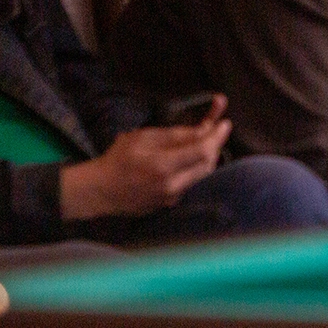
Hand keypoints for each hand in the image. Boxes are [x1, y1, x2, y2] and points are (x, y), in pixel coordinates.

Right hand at [60, 96, 232, 220]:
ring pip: (202, 175)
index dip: (217, 136)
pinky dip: (195, 168)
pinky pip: (191, 183)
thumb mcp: (143, 138)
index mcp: (163, 166)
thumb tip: (202, 131)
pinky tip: (188, 157)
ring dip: (207, 156)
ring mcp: (172, 198)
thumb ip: (174, 135)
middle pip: (208, 164)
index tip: (226, 123)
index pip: (203, 151)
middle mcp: (172, 186)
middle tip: (217, 129)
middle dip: (216, 145)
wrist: (101, 190)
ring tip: (205, 140)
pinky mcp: (171, 204)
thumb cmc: (118, 159)